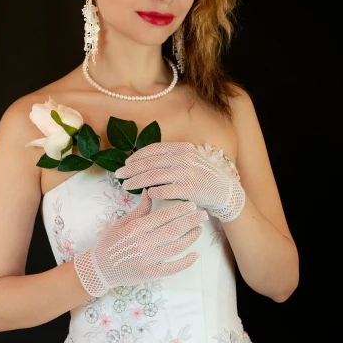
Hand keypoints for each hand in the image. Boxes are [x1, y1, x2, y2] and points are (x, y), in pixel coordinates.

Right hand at [73, 188, 207, 296]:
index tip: (192, 204)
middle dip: (192, 221)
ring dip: (191, 238)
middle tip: (203, 215)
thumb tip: (151, 191)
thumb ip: (140, 209)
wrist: (99, 269)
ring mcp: (148, 260)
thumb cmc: (109, 242)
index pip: (164, 215)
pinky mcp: (150, 274)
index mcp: (136, 228)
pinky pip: (173, 268)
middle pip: (174, 229)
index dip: (181, 209)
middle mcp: (144, 243)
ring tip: (199, 230)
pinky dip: (186, 262)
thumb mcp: (122, 222)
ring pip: (176, 247)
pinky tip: (196, 255)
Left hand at [115, 141, 244, 222]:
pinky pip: (164, 191)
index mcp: (182, 148)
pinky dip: (153, 192)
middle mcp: (184, 158)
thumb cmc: (202, 176)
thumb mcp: (188, 159)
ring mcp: (187, 173)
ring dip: (137, 181)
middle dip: (131, 169)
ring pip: (154, 177)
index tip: (125, 164)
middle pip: (150, 163)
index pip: (153, 150)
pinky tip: (146, 194)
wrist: (224, 190)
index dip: (136, 157)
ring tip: (126, 185)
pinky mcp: (189, 189)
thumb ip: (170, 157)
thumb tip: (143, 160)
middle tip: (118, 175)